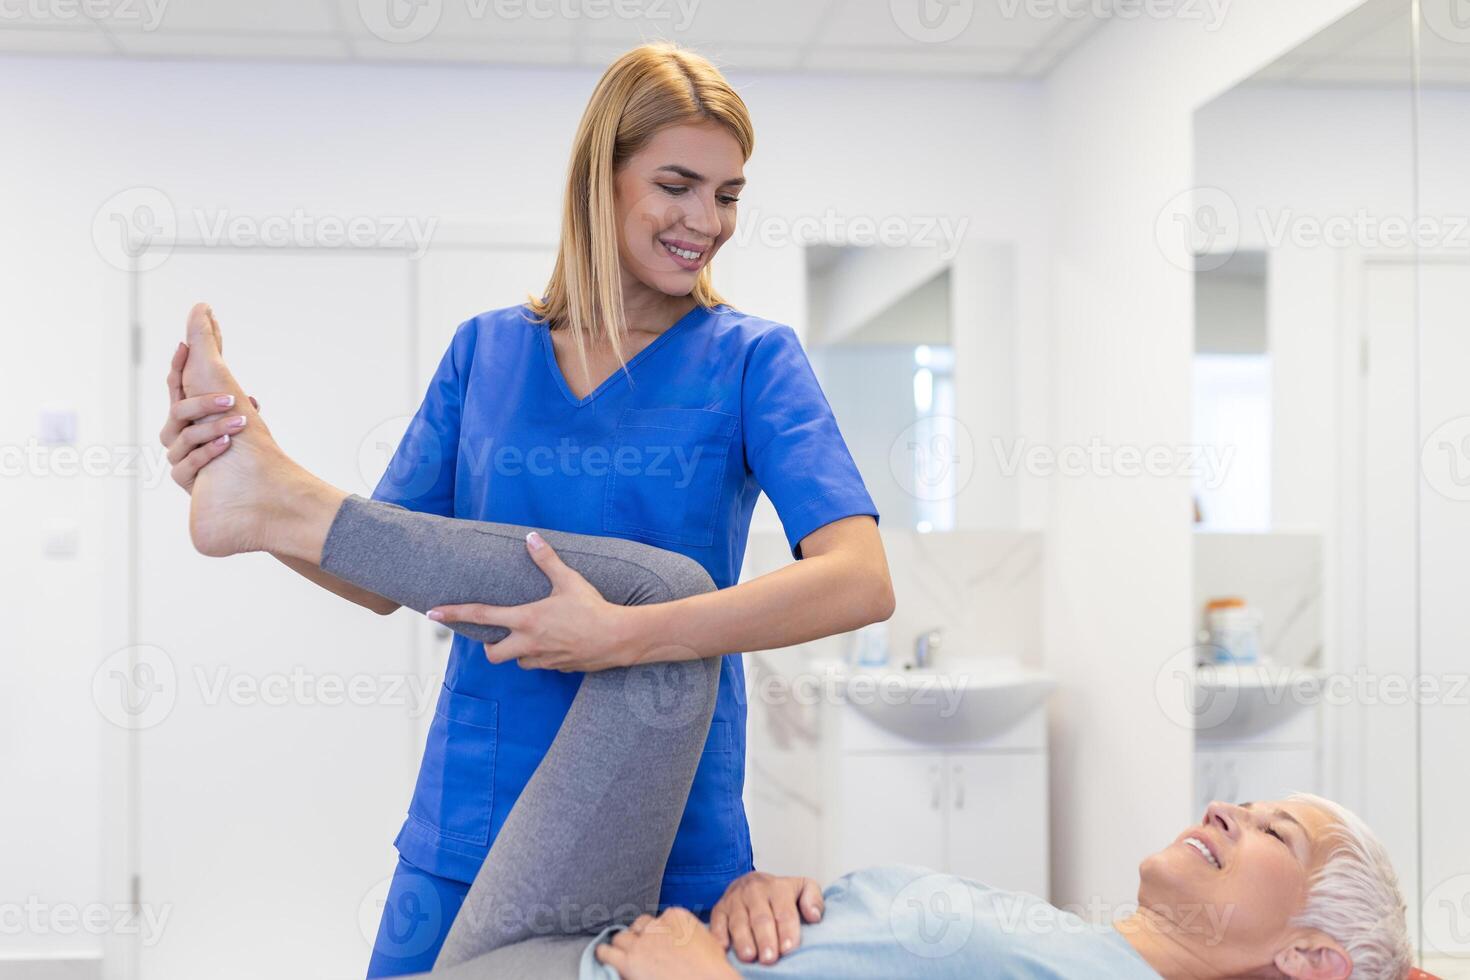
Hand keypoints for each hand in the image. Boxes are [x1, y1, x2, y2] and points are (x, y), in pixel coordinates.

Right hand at [160, 340, 260, 491]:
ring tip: (240, 423)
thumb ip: (232, 402)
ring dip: (215, 427)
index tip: (185, 346)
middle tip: (231, 399)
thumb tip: (249, 395)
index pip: (177, 386)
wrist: (240, 490)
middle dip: (205, 402)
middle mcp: (176, 432)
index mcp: (186, 416)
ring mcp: (177, 454)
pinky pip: (188, 464)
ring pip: (187, 436)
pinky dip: (209, 452)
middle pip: (179, 410)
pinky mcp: (182, 476)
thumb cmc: (237, 452)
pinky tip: (226, 444)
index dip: (178, 366)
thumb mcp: (235, 421)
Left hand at [427, 532, 638, 671]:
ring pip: (517, 661)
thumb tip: (531, 538)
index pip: (482, 616)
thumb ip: (547, 560)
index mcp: (526, 619)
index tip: (433, 613)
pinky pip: (541, 665)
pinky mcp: (558, 669)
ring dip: (518, 651)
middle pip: (492, 654)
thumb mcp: (569, 580)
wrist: (619, 638)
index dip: (454, 614)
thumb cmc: (593, 608)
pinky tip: (557, 644)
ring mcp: (543, 659)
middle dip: (490, 646)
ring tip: (533, 636)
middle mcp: (529, 643)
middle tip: (498, 635)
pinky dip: (541, 656)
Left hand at [594, 909, 736, 979]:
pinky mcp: (629, 961)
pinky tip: (606, 958)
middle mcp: (656, 926)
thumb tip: (685, 938)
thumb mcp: (708, 940)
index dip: (656, 933)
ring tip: (623, 955)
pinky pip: (606, 952)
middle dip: (640, 937)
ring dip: (623, 946)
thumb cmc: (712, 970)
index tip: (658, 943)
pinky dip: (605, 954)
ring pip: (621, 937)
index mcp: (676, 916)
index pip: (658, 919)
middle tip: (642, 950)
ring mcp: (641, 943)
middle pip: (639, 926)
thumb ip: (692, 932)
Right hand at [710, 871, 823, 964]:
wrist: (750, 883)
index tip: (789, 948)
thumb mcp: (802, 887)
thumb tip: (814, 916)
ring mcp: (735, 900)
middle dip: (765, 939)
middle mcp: (755, 892)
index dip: (787, 930)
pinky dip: (718, 935)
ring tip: (749, 956)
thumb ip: (813, 898)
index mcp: (777, 888)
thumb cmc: (780, 894)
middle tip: (770, 958)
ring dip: (743, 940)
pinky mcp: (719, 909)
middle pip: (761, 918)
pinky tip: (723, 948)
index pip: (784, 911)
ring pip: (739, 921)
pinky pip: (717, 922)